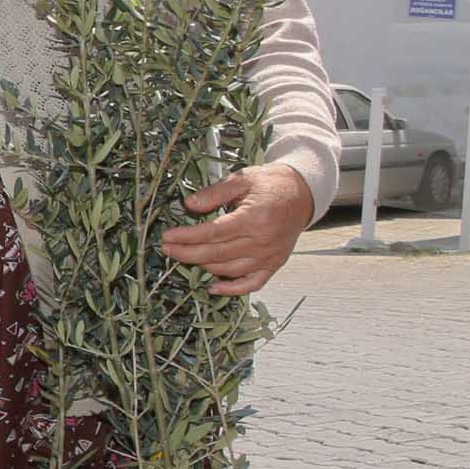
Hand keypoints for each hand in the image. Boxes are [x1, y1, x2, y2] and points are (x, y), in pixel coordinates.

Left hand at [161, 162, 316, 295]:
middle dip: (187, 253)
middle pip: (217, 254)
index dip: (187, 237)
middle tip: (166, 249)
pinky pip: (252, 283)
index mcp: (254, 218)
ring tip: (183, 258)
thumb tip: (189, 205)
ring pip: (230, 270)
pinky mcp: (274, 264)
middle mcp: (262, 241)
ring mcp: (269, 256)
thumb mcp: (242, 179)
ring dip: (203, 267)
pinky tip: (212, 287)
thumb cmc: (270, 184)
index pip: (213, 232)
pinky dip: (232, 289)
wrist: (303, 194)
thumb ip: (215, 193)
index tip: (168, 236)